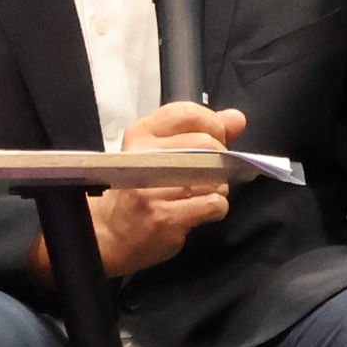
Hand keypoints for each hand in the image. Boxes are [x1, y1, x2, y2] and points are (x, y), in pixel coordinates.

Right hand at [83, 101, 243, 278]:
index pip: (188, 113)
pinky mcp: (164, 216)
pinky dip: (216, 209)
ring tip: (196, 197)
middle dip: (220, 161)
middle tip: (209, 174)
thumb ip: (201, 133)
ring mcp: (152, 188)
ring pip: (215, 177)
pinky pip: (214, 204)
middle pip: (207, 144)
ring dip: (217, 189)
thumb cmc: (139, 191)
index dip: (213, 124)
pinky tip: (197, 212)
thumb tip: (237, 119)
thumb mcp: (162, 153)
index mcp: (141, 134)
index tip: (216, 139)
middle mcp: (143, 157)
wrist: (109, 233)